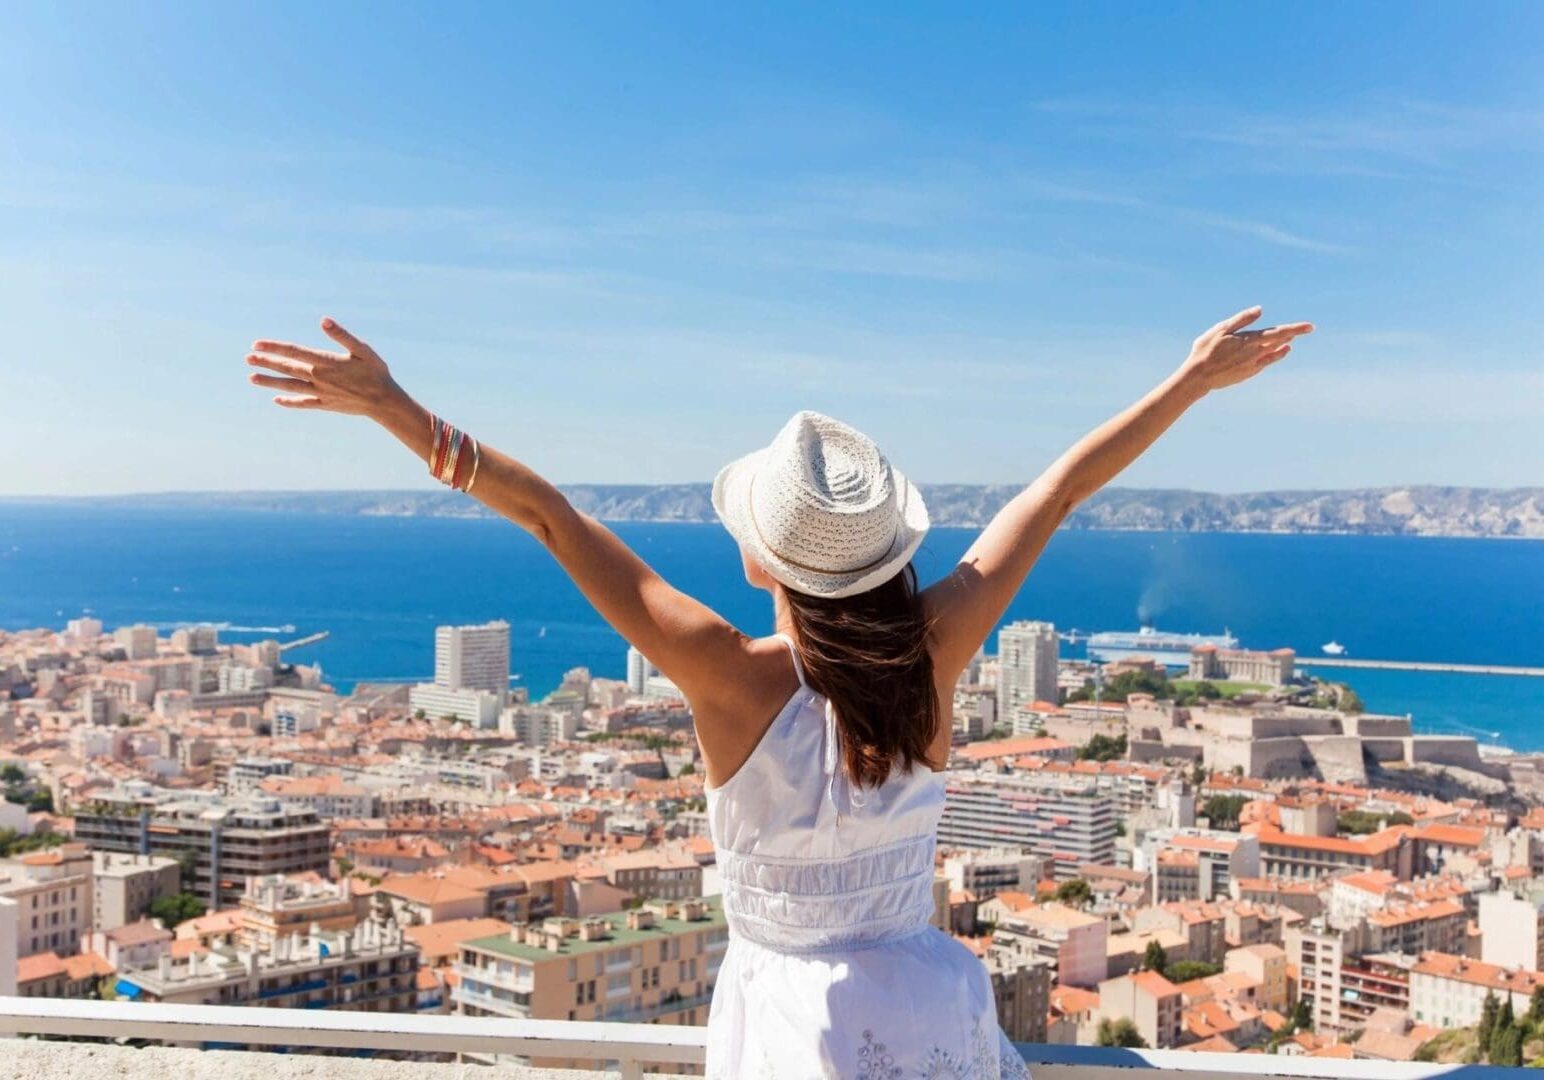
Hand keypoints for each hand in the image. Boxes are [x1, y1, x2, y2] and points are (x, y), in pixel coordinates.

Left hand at [246, 318, 405, 417]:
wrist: (384, 402)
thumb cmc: (376, 372)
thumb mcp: (363, 349)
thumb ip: (342, 335)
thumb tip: (323, 320)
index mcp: (326, 362)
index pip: (294, 352)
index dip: (274, 347)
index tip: (256, 344)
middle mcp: (319, 378)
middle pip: (287, 368)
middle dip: (266, 363)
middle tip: (248, 359)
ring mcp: (320, 393)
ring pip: (290, 386)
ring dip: (270, 382)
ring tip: (252, 378)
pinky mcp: (325, 405)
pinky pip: (303, 403)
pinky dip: (289, 402)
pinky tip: (276, 400)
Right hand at [1177, 306, 1313, 394]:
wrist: (1198, 377)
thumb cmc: (1205, 350)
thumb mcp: (1220, 330)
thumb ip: (1241, 319)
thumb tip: (1259, 310)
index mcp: (1250, 340)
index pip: (1278, 333)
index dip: (1296, 329)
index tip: (1310, 326)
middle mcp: (1255, 353)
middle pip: (1280, 342)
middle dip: (1293, 335)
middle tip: (1306, 329)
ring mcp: (1253, 365)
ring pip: (1274, 353)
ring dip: (1283, 346)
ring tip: (1291, 341)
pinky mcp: (1248, 373)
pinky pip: (1266, 363)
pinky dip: (1275, 356)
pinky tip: (1279, 352)